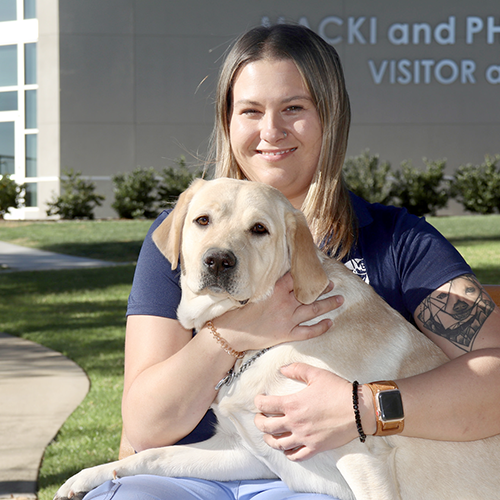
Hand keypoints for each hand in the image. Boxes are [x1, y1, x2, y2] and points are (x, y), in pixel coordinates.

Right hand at [214, 274, 342, 351]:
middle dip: (323, 288)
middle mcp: (285, 304)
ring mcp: (287, 320)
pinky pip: (308, 331)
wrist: (231, 334)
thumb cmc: (237, 311)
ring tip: (340, 299)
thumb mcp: (251, 291)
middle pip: (309, 293)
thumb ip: (267, 284)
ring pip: (313, 310)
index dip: (307, 273)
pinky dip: (320, 327)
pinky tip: (330, 323)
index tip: (315, 270)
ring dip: (328, 304)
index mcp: (275, 290)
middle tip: (332, 284)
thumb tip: (280, 276)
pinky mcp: (286, 334)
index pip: (296, 277)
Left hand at [254, 363, 358, 460]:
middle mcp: (295, 422)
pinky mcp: (315, 447)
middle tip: (259, 417)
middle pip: (267, 426)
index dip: (258, 402)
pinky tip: (286, 449)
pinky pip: (296, 455)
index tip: (259, 400)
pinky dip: (288, 453)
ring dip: (269, 439)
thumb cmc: (338, 390)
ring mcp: (304, 437)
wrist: (359, 409)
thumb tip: (282, 369)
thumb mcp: (316, 374)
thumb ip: (297, 369)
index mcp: (292, 404)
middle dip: (258, 421)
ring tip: (267, 435)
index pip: (265, 405)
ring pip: (278, 443)